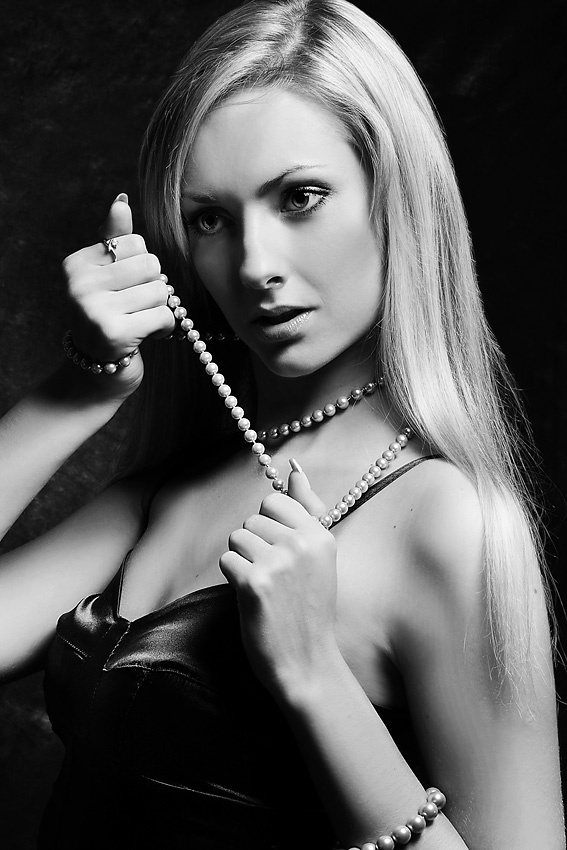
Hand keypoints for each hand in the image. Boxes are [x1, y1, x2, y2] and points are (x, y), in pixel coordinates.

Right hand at [62, 193, 174, 399]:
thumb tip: (122, 200)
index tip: (127, 288)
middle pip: (151, 265)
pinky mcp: (115, 333)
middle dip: (154, 288)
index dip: (143, 267)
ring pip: (160, 291)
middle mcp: (80, 284)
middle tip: (136, 307)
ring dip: (160, 309)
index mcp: (77, 264)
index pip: (136, 243)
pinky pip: (164, 315)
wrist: (95, 373)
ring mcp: (95, 309)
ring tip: (141, 321)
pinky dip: (165, 328)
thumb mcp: (107, 277)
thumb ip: (114, 239)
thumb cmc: (108, 317)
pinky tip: (150, 335)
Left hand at [220, 462, 339, 699]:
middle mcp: (301, 543)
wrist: (307, 663)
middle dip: (255, 545)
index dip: (269, 526)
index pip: (274, 502)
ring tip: (263, 586)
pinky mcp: (253, 582)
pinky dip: (234, 579)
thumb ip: (306, 512)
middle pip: (252, 520)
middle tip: (274, 576)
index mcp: (320, 535)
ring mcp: (277, 562)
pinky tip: (252, 598)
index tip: (280, 552)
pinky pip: (227, 560)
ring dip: (242, 560)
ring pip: (236, 537)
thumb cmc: (310, 609)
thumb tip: (295, 472)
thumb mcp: (319, 558)